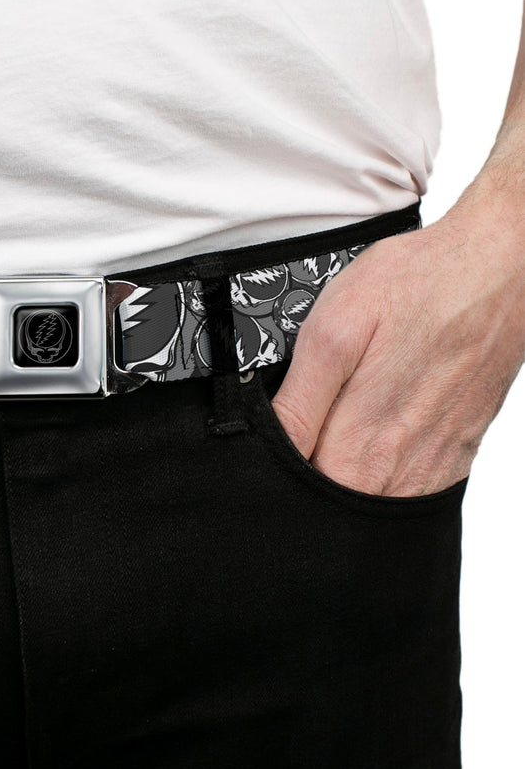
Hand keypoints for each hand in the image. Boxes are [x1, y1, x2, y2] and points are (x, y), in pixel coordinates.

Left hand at [270, 180, 524, 497]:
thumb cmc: (417, 288)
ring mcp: (431, 468)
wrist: (499, 268)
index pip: (296, 495)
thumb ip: (297, 403)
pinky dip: (383, 462)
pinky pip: (404, 483)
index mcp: (358, 450)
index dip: (275, 468)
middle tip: (315, 414)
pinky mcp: (453, 457)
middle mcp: (398, 473)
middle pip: (329, 500)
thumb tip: (269, 444)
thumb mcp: (332, 332)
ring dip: (345, 466)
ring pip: (366, 497)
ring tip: (348, 412)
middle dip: (308, 469)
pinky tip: (382, 418)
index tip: (275, 436)